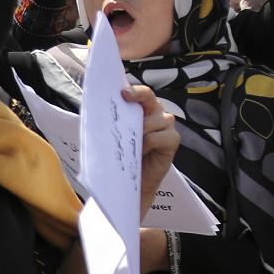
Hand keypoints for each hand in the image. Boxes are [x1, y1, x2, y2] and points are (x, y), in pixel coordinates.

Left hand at [122, 85, 179, 221]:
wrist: (133, 183)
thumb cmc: (124, 157)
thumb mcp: (116, 136)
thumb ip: (115, 122)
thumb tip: (100, 111)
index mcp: (144, 109)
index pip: (143, 93)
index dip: (135, 91)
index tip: (123, 92)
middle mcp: (158, 113)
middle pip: (151, 99)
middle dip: (137, 97)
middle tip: (124, 99)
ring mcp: (168, 126)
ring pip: (154, 120)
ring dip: (140, 130)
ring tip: (131, 144)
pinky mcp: (173, 140)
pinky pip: (159, 136)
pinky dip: (148, 144)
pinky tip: (141, 152)